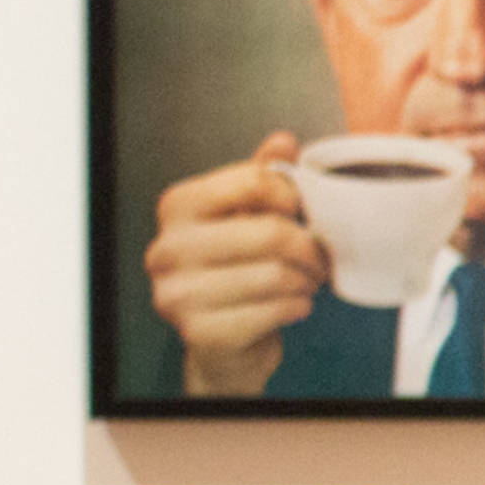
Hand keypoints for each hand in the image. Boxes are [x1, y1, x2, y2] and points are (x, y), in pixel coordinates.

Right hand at [144, 131, 328, 396]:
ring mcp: (176, 294)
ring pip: (275, 275)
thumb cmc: (236, 270)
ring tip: (307, 282)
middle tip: (318, 259)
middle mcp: (166, 248)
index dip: (292, 197)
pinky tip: (295, 305)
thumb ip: (261, 178)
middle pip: (270, 232)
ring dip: (307, 280)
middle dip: (308, 248)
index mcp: (177, 207)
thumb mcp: (245, 217)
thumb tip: (283, 141)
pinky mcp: (198, 333)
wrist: (224, 344)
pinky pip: (273, 311)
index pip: (254, 181)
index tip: (300, 213)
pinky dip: (298, 307)